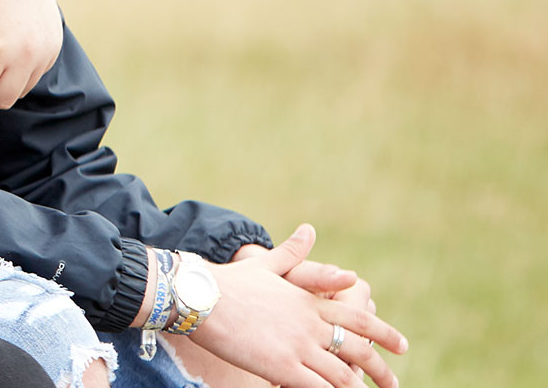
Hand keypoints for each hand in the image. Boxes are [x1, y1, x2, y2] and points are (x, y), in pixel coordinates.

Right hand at [194, 225, 407, 387]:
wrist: (200, 297)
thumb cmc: (228, 281)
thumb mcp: (265, 264)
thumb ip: (292, 252)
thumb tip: (309, 230)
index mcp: (310, 300)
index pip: (359, 317)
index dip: (384, 333)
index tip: (402, 346)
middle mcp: (311, 323)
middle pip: (360, 350)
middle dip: (382, 371)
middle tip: (394, 384)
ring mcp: (299, 346)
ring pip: (344, 375)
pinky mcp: (283, 367)